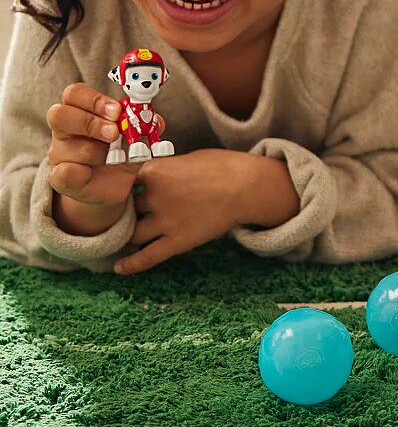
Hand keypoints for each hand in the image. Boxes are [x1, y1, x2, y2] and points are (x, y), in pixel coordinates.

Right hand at [47, 83, 138, 218]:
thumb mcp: (136, 136)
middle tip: (114, 133)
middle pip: (60, 114)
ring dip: (98, 152)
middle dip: (91, 122)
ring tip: (114, 158)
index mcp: (81, 111)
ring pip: (70, 147)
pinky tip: (92, 172)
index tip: (117, 110)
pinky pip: (64, 172)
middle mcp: (65, 130)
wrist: (113, 186)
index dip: (94, 100)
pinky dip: (80, 172)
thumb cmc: (121, 153)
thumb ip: (144, 125)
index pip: (75, 94)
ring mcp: (59, 154)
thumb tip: (155, 120)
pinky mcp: (60, 178)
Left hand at [114, 149, 255, 274]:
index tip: (123, 190)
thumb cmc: (223, 166)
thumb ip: (164, 170)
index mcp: (154, 171)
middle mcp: (154, 197)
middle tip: (128, 213)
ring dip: (129, 233)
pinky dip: (132, 263)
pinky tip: (119, 268)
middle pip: (126, 208)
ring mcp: (166, 221)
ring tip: (127, 236)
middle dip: (126, 211)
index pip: (122, 182)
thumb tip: (153, 177)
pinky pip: (149, 256)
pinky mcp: (179, 240)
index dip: (121, 187)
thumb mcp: (187, 158)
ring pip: (133, 233)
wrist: (249, 185)